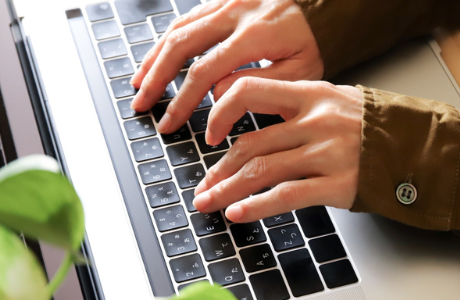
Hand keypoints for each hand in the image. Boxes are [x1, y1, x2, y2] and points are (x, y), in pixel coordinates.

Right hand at [130, 0, 323, 133]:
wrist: (319, 9)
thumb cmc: (309, 46)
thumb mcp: (301, 73)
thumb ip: (261, 84)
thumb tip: (216, 93)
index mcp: (258, 33)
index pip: (209, 71)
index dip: (189, 102)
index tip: (180, 127)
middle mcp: (237, 11)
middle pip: (183, 46)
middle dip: (159, 81)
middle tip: (144, 109)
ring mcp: (226, 2)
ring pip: (177, 30)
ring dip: (154, 60)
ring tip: (140, 89)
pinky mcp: (219, 0)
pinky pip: (184, 21)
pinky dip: (163, 44)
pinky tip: (152, 63)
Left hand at [192, 78, 362, 221]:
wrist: (422, 150)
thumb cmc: (377, 130)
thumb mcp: (338, 103)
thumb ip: (299, 111)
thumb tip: (256, 134)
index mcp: (312, 93)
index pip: (249, 91)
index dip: (221, 113)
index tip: (211, 136)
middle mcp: (316, 120)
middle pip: (251, 143)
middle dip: (219, 170)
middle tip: (203, 187)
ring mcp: (327, 153)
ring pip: (261, 170)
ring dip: (228, 190)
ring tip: (210, 204)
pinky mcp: (337, 184)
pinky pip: (286, 196)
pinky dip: (256, 206)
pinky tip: (238, 213)